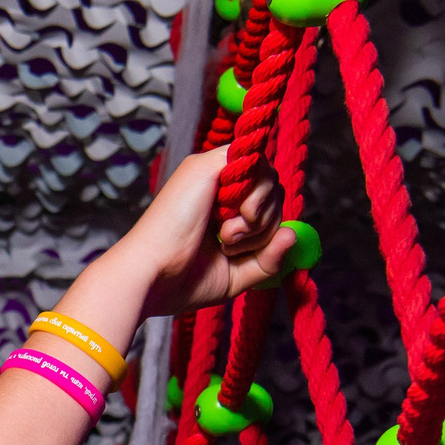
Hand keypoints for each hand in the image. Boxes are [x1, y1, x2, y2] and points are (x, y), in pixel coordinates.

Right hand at [60, 148, 294, 331]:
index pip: (266, 200)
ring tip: (224, 239)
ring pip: (271, 180)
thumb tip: (293, 233)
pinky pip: (257, 166)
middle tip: (230, 245)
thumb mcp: (237, 274)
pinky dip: (255, 201)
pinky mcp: (210, 164)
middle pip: (273, 190)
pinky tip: (231, 225)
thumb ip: (269, 258)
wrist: (150, 277)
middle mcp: (216, 181)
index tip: (242, 249)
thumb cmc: (182, 280)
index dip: (268, 224)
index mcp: (218, 203)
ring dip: (259, 220)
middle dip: (265, 226)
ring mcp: (212, 169)